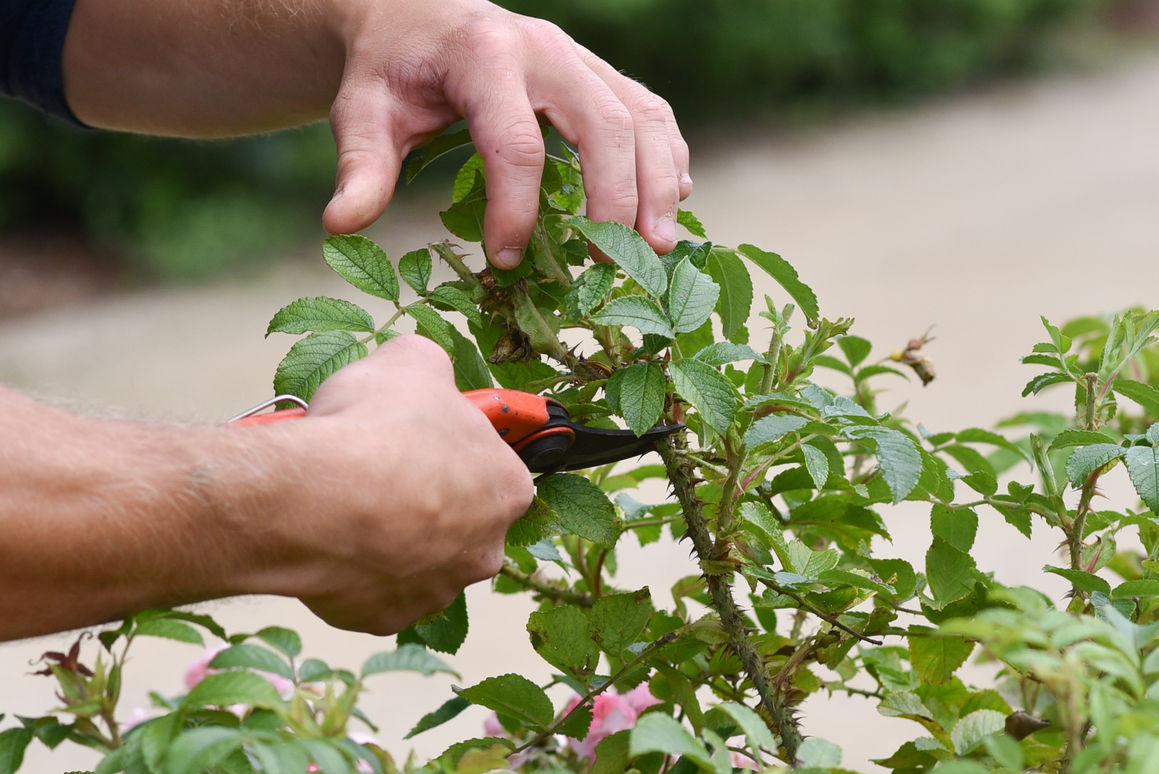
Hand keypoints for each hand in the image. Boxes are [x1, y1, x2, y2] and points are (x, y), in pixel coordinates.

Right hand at [259, 335, 533, 634]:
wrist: (315, 499)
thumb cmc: (376, 429)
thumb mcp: (412, 361)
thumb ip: (433, 368)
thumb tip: (426, 373)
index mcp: (507, 488)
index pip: (492, 466)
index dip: (453, 447)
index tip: (419, 437)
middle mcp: (485, 549)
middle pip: (459, 519)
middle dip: (424, 497)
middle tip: (378, 469)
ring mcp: (436, 590)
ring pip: (415, 558)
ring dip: (388, 535)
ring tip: (345, 502)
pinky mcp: (385, 617)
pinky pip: (371, 589)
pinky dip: (352, 566)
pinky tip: (329, 537)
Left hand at [322, 0, 692, 267]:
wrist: (417, 15)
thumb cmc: (392, 72)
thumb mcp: (363, 112)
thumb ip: (360, 167)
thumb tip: (340, 226)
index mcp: (483, 56)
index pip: (515, 143)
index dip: (515, 210)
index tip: (504, 262)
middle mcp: (546, 50)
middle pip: (604, 126)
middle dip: (615, 201)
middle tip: (612, 265)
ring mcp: (581, 59)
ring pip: (642, 117)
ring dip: (657, 184)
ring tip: (659, 248)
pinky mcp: (599, 73)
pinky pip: (650, 111)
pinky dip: (667, 157)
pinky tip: (672, 201)